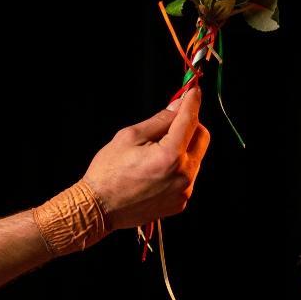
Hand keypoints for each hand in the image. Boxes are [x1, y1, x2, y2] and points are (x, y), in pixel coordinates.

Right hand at [82, 86, 210, 232]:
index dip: (192, 102)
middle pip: (201, 138)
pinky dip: (178, 167)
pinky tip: (156, 170)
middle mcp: (183, 175)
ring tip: (155, 152)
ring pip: (195, 157)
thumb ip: (159, 120)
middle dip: (190, 125)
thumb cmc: (108, 171)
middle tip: (170, 123)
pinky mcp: (180, 202)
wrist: (99, 208)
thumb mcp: (130, 136)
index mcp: (170, 156)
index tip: (193, 91)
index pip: (190, 120)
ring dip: (183, 147)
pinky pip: (187, 176)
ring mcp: (184, 191)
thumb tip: (178, 106)